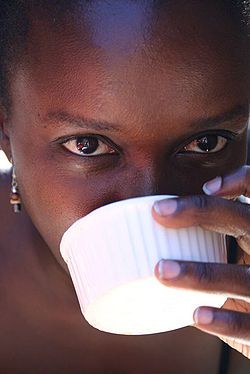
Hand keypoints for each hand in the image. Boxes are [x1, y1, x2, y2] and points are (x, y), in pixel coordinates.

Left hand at [152, 166, 249, 358]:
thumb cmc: (243, 283)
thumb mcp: (238, 255)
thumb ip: (212, 241)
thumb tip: (154, 226)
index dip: (240, 183)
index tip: (207, 186)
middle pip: (245, 222)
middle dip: (204, 212)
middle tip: (160, 212)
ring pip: (241, 278)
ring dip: (200, 273)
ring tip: (161, 270)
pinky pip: (248, 326)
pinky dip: (223, 320)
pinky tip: (195, 315)